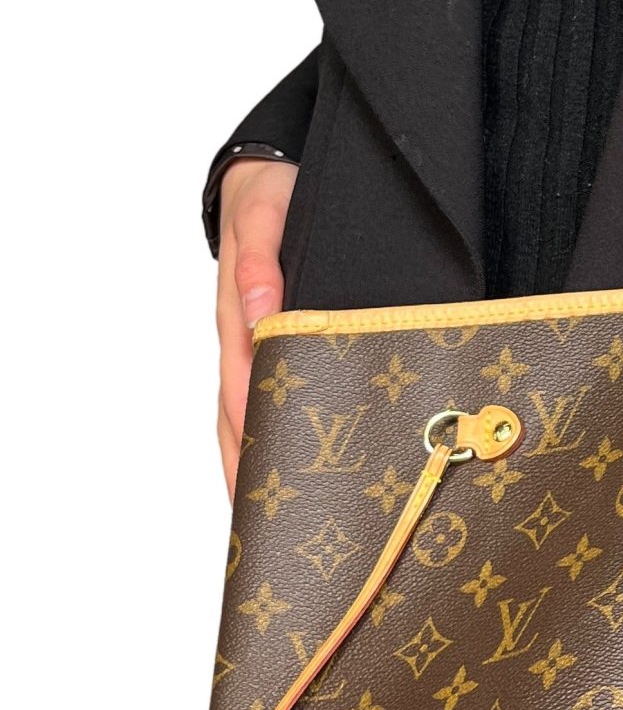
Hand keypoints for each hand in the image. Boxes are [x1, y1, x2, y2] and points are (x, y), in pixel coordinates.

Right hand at [216, 157, 296, 493]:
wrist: (267, 179)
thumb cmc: (271, 198)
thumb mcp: (267, 213)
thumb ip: (262, 256)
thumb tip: (259, 307)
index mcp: (243, 319)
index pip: (244, 392)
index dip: (254, 440)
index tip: (264, 486)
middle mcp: (245, 343)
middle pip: (238, 423)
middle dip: (253, 475)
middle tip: (277, 531)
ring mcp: (256, 351)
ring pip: (247, 421)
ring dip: (260, 468)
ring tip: (281, 524)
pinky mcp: (272, 350)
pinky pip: (266, 404)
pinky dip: (274, 440)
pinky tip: (296, 473)